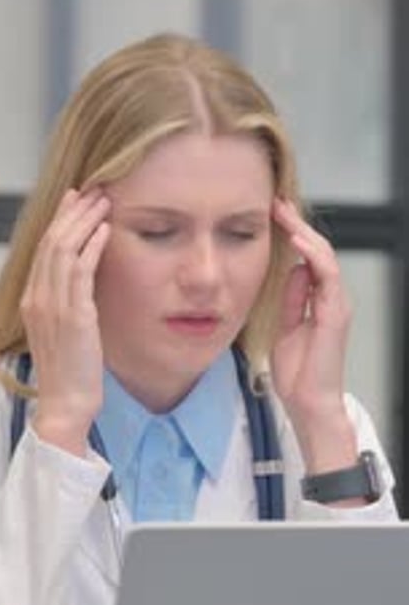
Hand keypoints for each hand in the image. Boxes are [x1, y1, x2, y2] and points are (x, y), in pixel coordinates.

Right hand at [20, 188, 110, 453]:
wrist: (66, 403)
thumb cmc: (70, 373)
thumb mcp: (63, 332)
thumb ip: (67, 305)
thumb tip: (84, 284)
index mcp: (32, 301)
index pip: (43, 249)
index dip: (60, 220)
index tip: (76, 200)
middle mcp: (37, 299)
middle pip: (51, 241)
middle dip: (73, 212)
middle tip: (94, 190)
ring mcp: (52, 306)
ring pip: (63, 249)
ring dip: (85, 221)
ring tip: (104, 201)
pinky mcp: (73, 316)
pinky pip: (81, 270)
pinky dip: (93, 246)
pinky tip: (106, 230)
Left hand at [270, 198, 357, 473]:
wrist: (309, 402)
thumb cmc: (298, 373)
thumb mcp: (286, 327)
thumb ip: (290, 300)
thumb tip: (290, 271)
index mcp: (318, 300)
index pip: (307, 257)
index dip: (291, 234)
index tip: (270, 215)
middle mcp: (330, 297)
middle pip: (316, 250)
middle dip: (295, 224)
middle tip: (275, 202)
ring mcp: (335, 303)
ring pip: (323, 255)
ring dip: (302, 231)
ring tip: (283, 211)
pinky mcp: (335, 312)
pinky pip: (326, 274)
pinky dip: (311, 254)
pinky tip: (295, 239)